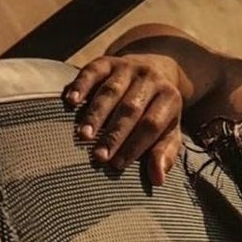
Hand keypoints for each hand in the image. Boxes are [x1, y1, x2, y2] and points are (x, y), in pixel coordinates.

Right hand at [65, 54, 183, 185]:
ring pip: (111, 91)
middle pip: (131, 109)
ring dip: (96, 114)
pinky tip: (71, 101)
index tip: (118, 164)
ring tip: (84, 135)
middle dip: (114, 134)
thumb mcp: (169, 132)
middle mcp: (150, 79)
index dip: (135, 145)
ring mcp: (128, 67)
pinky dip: (81, 85)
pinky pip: (93, 71)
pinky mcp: (108, 60)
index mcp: (170, 98)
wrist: (156, 71)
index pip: (151, 124)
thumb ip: (164, 154)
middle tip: (99, 156)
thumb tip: (158, 180)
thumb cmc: (159, 112)